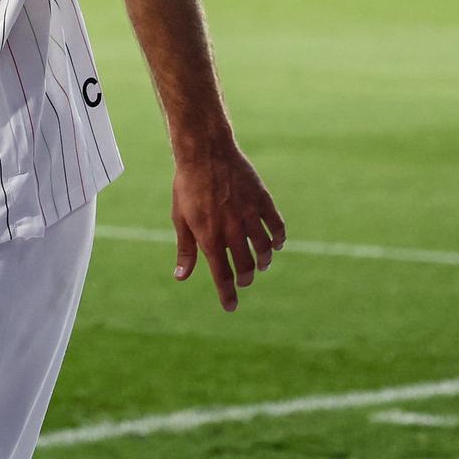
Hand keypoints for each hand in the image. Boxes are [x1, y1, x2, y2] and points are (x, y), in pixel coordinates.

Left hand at [171, 145, 285, 312]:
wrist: (205, 152)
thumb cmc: (187, 186)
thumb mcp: (180, 218)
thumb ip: (185, 249)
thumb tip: (181, 276)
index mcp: (209, 236)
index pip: (222, 275)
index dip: (227, 295)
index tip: (230, 307)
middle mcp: (231, 229)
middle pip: (245, 266)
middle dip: (245, 279)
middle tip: (243, 281)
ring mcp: (249, 215)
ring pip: (263, 249)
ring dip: (262, 262)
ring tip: (260, 265)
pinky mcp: (262, 201)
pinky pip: (277, 227)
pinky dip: (278, 239)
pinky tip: (275, 244)